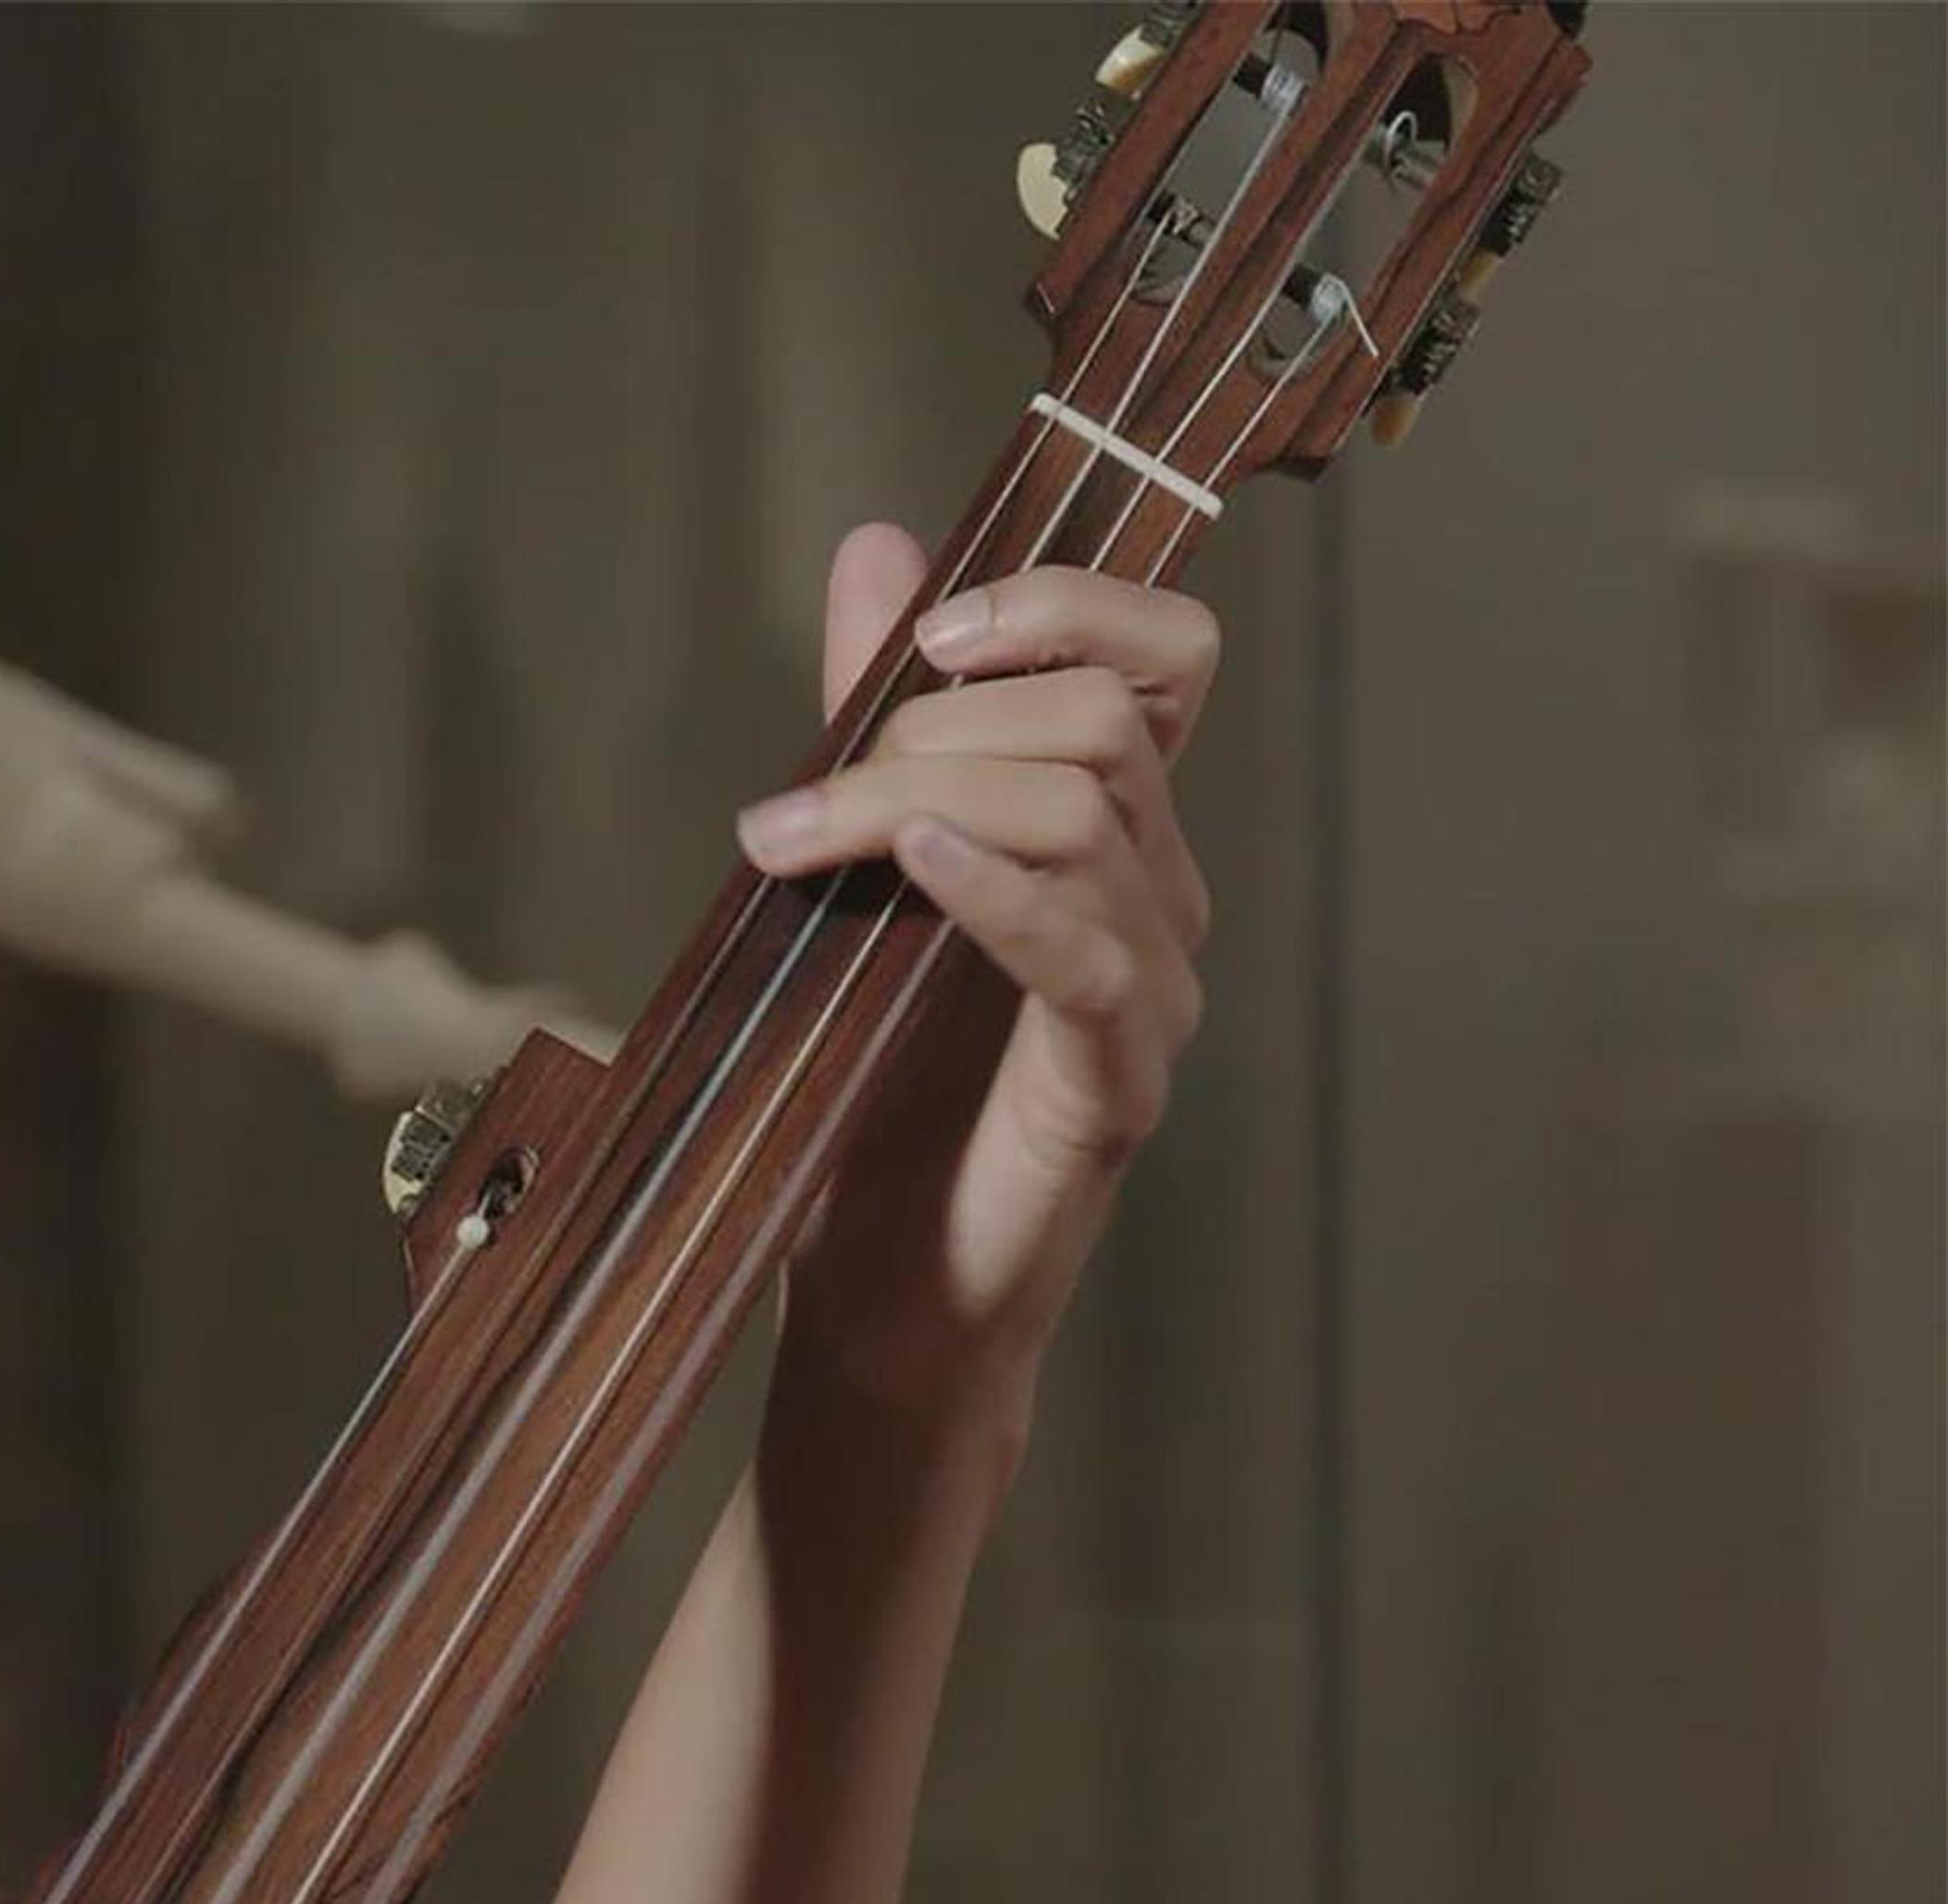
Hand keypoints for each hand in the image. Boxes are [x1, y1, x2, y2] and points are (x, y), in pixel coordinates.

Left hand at [731, 523, 1217, 1426]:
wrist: (875, 1297)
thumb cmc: (865, 1085)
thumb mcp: (853, 870)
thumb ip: (874, 717)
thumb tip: (879, 547)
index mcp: (1105, 830)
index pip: (1167, 657)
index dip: (1065, 606)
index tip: (930, 635)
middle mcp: (1153, 896)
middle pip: (1102, 723)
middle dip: (938, 725)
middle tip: (801, 804)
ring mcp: (1147, 992)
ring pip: (1087, 815)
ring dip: (918, 799)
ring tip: (794, 843)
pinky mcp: (1112, 1085)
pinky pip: (1083, 952)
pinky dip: (992, 888)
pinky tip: (910, 866)